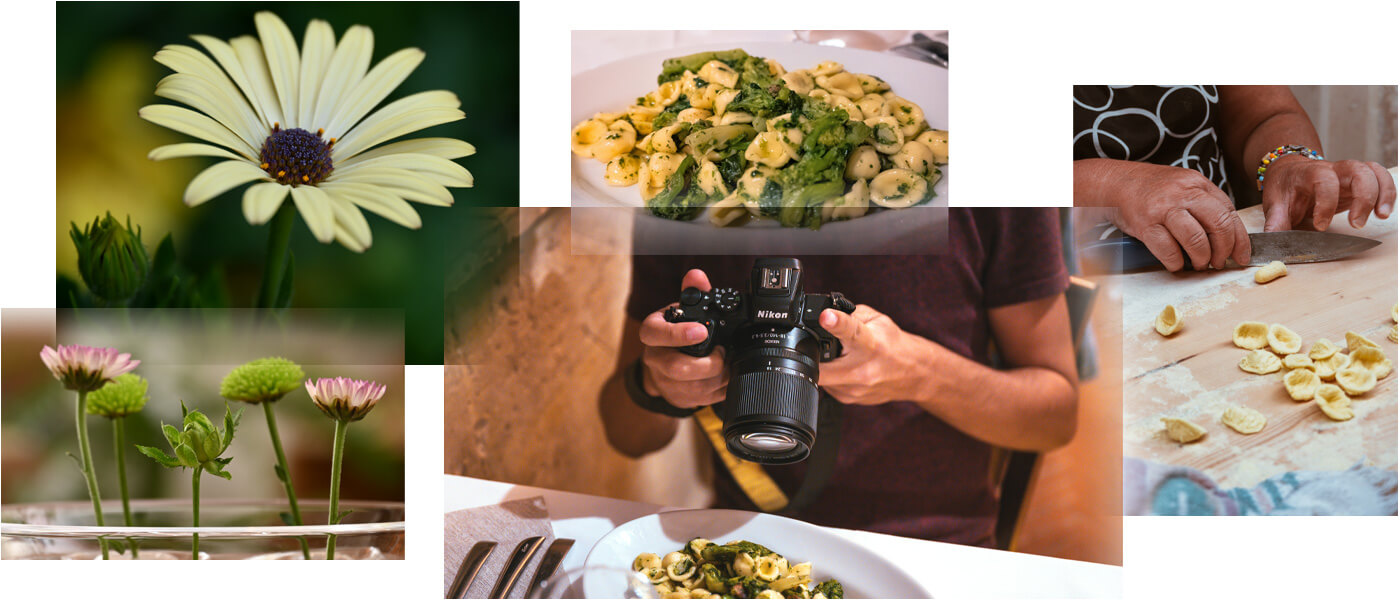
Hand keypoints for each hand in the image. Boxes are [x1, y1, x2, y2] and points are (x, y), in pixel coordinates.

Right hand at [638, 269, 727, 408]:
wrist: (664, 367)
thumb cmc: (675, 334)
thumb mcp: (682, 311)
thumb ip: (692, 293)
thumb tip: (697, 276)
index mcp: (653, 334)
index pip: (655, 334)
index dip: (677, 334)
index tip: (702, 331)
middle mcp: (656, 360)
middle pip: (677, 368)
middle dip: (707, 363)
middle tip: (721, 353)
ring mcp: (667, 383)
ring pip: (695, 387)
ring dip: (719, 376)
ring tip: (729, 363)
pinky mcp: (680, 399)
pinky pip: (704, 399)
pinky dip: (721, 388)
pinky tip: (726, 376)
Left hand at [817, 304, 939, 405]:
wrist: (914, 375)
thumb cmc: (894, 345)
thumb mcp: (877, 321)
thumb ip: (850, 315)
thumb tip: (825, 312)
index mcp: (870, 343)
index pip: (851, 331)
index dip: (836, 323)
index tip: (825, 316)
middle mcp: (863, 369)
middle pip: (823, 369)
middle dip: (811, 359)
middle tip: (812, 350)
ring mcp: (856, 389)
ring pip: (821, 377)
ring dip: (823, 366)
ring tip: (839, 358)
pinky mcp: (850, 400)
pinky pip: (828, 386)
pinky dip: (830, 376)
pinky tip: (844, 370)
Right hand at [1098, 161, 1250, 271]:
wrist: (1115, 183)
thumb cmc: (1151, 190)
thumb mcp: (1183, 187)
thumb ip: (1204, 204)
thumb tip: (1226, 236)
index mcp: (1197, 183)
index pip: (1229, 212)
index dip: (1239, 239)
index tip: (1241, 255)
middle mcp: (1183, 193)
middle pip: (1218, 224)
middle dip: (1223, 250)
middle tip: (1220, 262)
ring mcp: (1164, 208)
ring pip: (1196, 240)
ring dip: (1201, 259)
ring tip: (1198, 264)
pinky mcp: (1145, 224)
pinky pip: (1168, 250)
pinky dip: (1176, 263)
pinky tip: (1176, 263)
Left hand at [1262, 155, 1395, 230]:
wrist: (1290, 173)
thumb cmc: (1285, 188)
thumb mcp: (1275, 203)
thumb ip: (1275, 222)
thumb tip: (1272, 240)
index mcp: (1309, 172)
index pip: (1324, 180)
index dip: (1326, 203)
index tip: (1320, 226)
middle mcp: (1333, 168)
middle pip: (1357, 171)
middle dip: (1362, 197)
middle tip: (1357, 224)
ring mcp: (1348, 173)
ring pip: (1373, 172)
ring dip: (1382, 192)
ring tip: (1381, 216)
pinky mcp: (1359, 180)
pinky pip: (1380, 178)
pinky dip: (1388, 192)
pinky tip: (1384, 211)